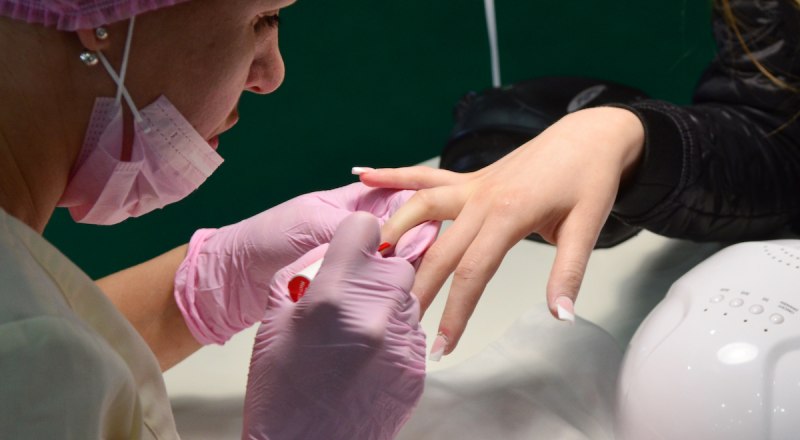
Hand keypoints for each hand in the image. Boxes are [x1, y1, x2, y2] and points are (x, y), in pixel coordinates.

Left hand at [174, 182, 439, 344]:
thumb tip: (395, 237)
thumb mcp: (311, 223)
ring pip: (393, 260)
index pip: (396, 197)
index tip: (435, 220)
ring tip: (422, 276)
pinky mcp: (349, 286)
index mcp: (350, 203)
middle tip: (431, 253)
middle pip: (402, 230)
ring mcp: (354, 259)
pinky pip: (378, 284)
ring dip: (406, 267)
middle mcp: (357, 229)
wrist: (233, 279)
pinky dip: (390, 288)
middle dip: (417, 240)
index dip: (417, 207)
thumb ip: (352, 228)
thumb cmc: (266, 239)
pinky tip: (402, 294)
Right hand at [243, 212, 428, 439]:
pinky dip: (394, 336)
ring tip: (357, 332)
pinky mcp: (416, 369)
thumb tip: (330, 252)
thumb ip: (304, 275)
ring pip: (408, 297)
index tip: (352, 246)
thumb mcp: (275, 321)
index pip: (364, 229)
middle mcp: (375, 314)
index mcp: (334, 296)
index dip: (355, 236)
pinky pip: (412, 332)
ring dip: (387, 304)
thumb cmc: (281, 392)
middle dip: (377, 271)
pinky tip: (368, 356)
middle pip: (396, 263)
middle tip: (353, 293)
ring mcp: (400, 343)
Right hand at [358, 107, 644, 355]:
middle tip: (397, 322)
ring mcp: (471, 184)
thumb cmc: (589, 180)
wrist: (590, 136)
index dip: (456, 313)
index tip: (442, 346)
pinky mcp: (470, 178)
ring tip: (369, 258)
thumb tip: (561, 316)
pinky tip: (363, 175)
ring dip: (393, 231)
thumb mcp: (586, 226)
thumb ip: (569, 272)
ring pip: (421, 206)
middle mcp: (482, 197)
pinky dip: (393, 175)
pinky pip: (425, 177)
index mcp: (509, 214)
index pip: (472, 272)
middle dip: (416, 289)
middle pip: (439, 248)